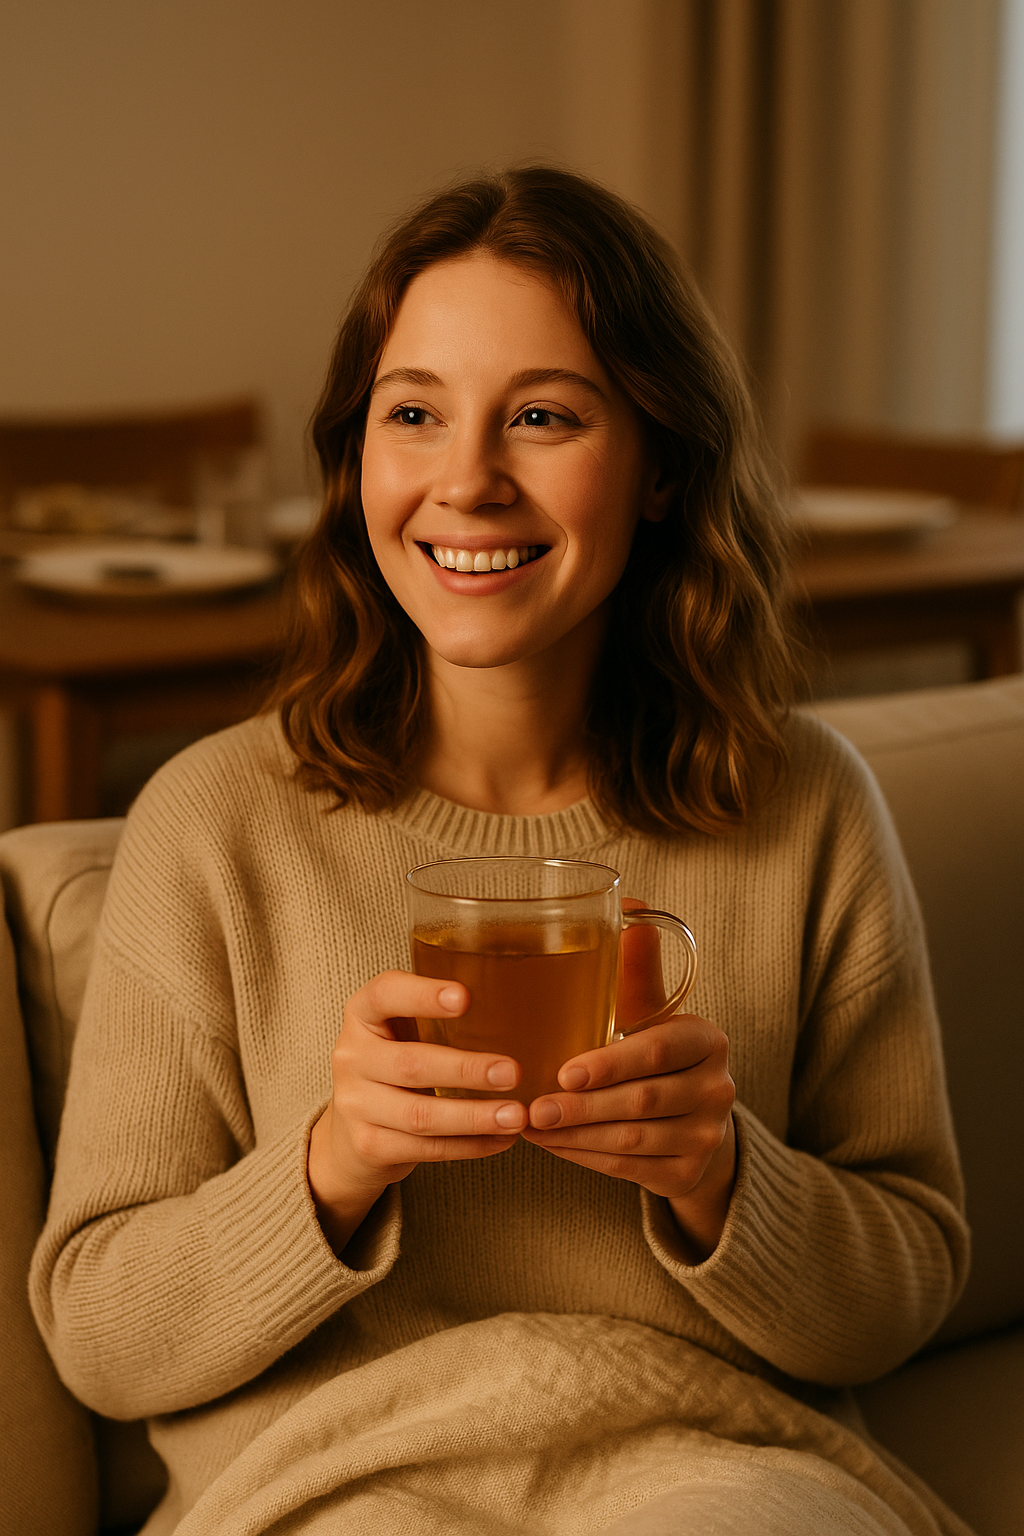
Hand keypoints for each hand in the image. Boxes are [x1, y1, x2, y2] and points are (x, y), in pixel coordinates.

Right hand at [308, 970, 526, 1254]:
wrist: (350, 1131)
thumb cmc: (395, 1061)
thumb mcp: (401, 1028)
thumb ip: (439, 1014)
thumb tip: (522, 999)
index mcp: (362, 1014)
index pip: (385, 994)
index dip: (423, 995)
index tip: (466, 997)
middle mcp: (351, 1057)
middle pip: (411, 1064)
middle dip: (466, 1070)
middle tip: (513, 1072)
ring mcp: (355, 1105)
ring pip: (421, 1115)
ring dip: (474, 1117)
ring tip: (517, 1115)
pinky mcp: (369, 1146)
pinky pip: (425, 1149)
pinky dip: (469, 1146)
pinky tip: (501, 1139)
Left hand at [521, 905, 735, 1261]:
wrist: (694, 1122)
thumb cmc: (655, 1053)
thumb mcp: (651, 1011)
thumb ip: (635, 966)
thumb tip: (628, 899)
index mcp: (708, 1039)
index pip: (660, 1049)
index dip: (613, 1062)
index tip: (565, 1069)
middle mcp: (718, 1088)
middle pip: (643, 1100)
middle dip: (583, 1106)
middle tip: (532, 1106)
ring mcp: (707, 1136)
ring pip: (632, 1140)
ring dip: (576, 1135)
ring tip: (530, 1124)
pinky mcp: (689, 1174)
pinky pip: (629, 1170)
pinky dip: (584, 1157)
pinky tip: (551, 1145)